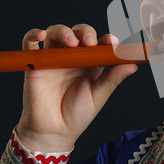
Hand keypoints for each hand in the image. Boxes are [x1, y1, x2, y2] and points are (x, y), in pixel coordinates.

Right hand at [16, 24, 137, 151]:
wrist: (53, 132)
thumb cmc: (77, 114)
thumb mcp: (98, 95)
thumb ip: (113, 78)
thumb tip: (133, 64)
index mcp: (91, 63)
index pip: (99, 43)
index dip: (105, 39)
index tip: (111, 42)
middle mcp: (73, 58)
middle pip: (78, 33)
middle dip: (85, 32)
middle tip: (89, 42)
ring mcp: (54, 59)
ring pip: (56, 34)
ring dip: (63, 31)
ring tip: (70, 42)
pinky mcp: (35, 64)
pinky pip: (29, 45)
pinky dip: (32, 35)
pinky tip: (39, 35)